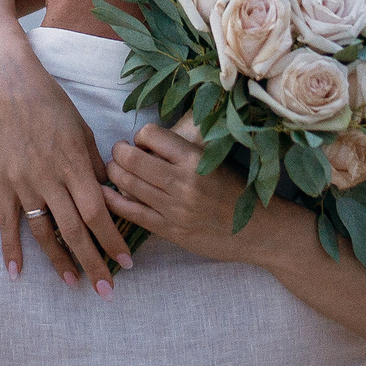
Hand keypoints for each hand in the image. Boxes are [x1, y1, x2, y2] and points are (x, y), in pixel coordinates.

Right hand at [0, 44, 134, 292]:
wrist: (10, 87)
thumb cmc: (52, 105)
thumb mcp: (83, 130)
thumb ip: (95, 165)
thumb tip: (109, 194)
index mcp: (75, 164)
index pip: (98, 212)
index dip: (112, 239)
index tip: (127, 262)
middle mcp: (51, 178)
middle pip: (75, 229)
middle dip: (93, 261)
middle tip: (107, 289)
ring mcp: (25, 183)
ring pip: (44, 231)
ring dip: (60, 261)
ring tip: (74, 282)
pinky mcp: (4, 183)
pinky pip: (7, 221)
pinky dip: (11, 249)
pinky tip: (16, 273)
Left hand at [102, 124, 282, 266]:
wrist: (259, 231)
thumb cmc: (236, 191)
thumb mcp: (214, 161)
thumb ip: (182, 153)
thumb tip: (144, 142)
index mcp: (195, 159)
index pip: (150, 134)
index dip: (140, 135)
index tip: (142, 142)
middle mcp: (183, 183)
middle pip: (132, 158)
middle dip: (119, 152)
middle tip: (119, 153)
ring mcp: (175, 209)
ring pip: (127, 183)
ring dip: (114, 173)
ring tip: (115, 169)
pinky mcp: (169, 231)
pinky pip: (131, 212)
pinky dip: (113, 201)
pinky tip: (106, 194)